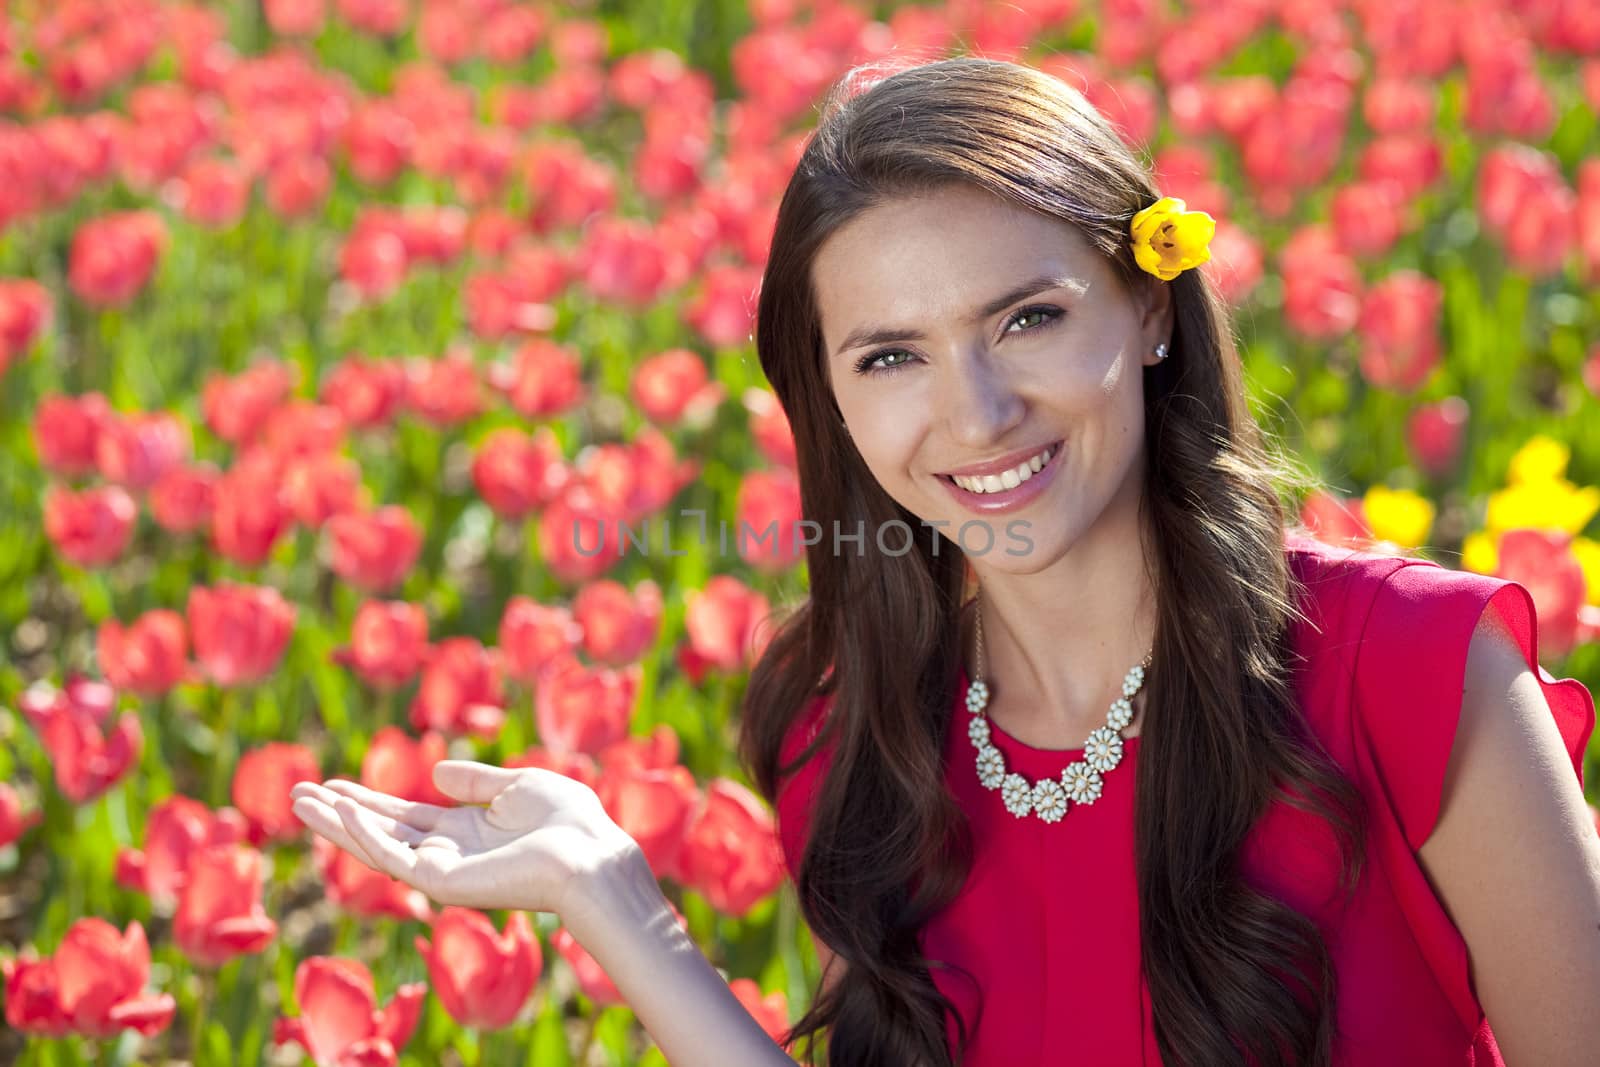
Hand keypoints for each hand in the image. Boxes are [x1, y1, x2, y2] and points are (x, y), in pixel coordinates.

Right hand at [290, 760, 642, 919]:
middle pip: (381, 832)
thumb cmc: (566, 821)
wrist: (588, 854)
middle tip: (297, 793)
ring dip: (336, 824)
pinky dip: (363, 834)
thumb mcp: (516, 787)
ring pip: (375, 846)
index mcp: (467, 832)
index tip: (332, 785)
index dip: (368, 801)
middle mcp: (449, 854)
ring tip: (300, 801)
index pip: (404, 817)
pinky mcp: (442, 883)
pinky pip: (392, 857)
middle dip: (339, 813)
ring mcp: (443, 871)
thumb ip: (474, 781)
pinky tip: (340, 810)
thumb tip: (434, 772)